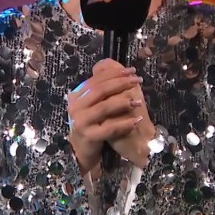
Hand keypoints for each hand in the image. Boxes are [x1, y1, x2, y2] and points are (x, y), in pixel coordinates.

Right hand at [66, 59, 148, 174]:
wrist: (82, 148)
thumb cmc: (92, 122)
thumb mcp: (94, 103)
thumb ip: (101, 87)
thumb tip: (111, 66)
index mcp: (76, 95)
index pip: (96, 79)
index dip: (114, 73)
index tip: (132, 71)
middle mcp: (75, 106)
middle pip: (100, 90)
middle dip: (121, 83)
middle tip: (137, 80)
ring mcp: (80, 121)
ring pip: (104, 107)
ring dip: (123, 102)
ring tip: (138, 101)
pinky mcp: (88, 136)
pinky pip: (110, 128)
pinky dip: (125, 123)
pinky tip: (137, 120)